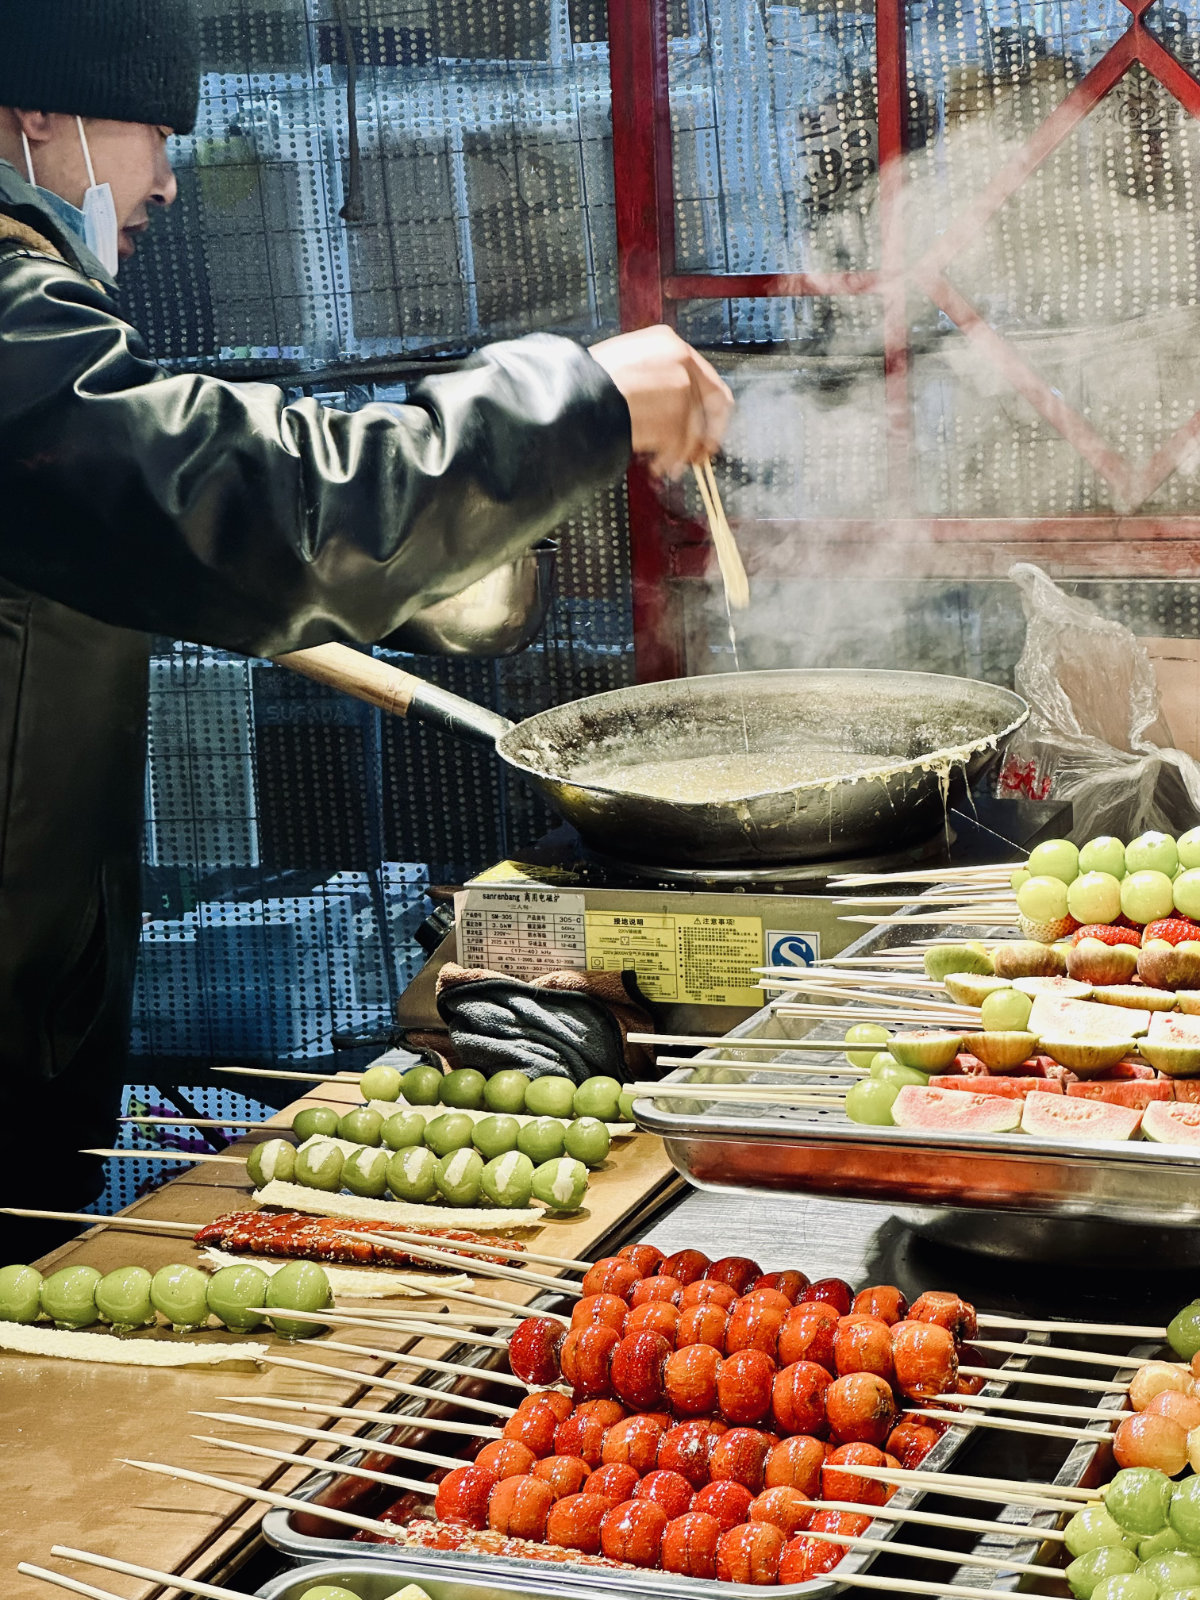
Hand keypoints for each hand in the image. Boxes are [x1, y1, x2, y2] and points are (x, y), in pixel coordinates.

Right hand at [590, 325, 733, 477]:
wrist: (573, 397)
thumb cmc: (587, 385)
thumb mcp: (626, 367)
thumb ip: (657, 381)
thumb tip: (675, 410)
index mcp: (667, 343)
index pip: (707, 380)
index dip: (709, 413)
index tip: (706, 433)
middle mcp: (679, 361)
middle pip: (710, 407)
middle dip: (703, 438)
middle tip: (697, 457)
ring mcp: (679, 388)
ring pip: (693, 431)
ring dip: (679, 454)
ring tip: (663, 466)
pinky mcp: (674, 414)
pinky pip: (680, 446)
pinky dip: (669, 461)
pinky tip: (656, 466)